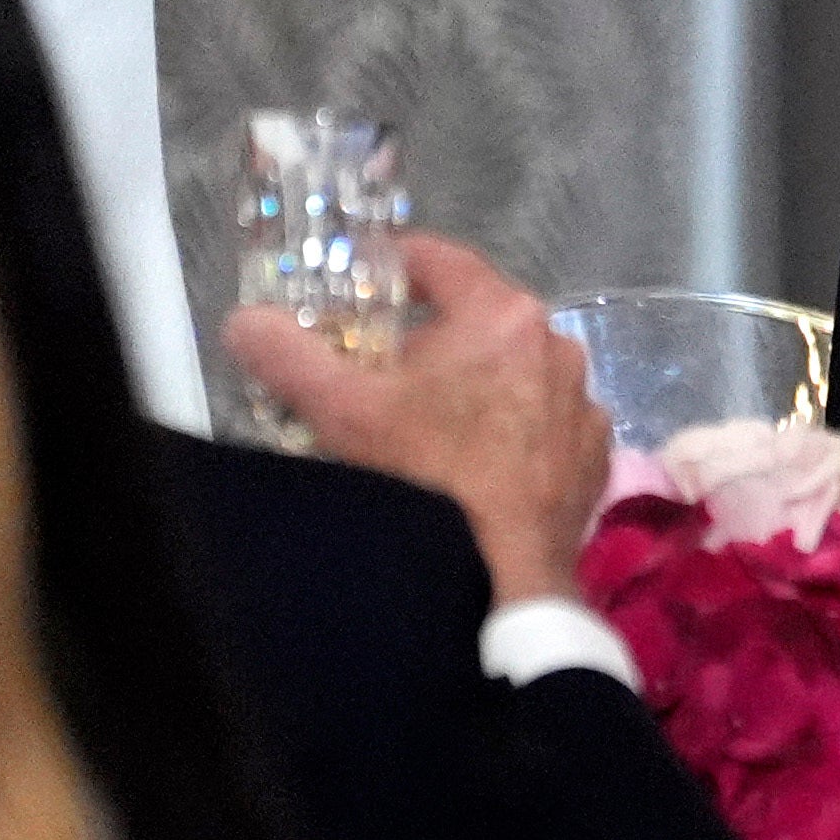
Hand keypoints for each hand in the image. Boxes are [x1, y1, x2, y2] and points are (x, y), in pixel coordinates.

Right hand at [223, 232, 609, 607]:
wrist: (499, 577)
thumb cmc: (423, 478)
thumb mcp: (341, 411)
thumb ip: (287, 355)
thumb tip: (245, 323)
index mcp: (502, 316)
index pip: (443, 261)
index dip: (396, 266)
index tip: (364, 283)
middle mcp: (557, 346)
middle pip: (478, 323)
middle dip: (429, 344)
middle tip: (380, 379)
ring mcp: (582, 403)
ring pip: (516, 376)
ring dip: (473, 390)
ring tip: (425, 432)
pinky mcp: (594, 457)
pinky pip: (544, 427)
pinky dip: (512, 436)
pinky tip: (476, 469)